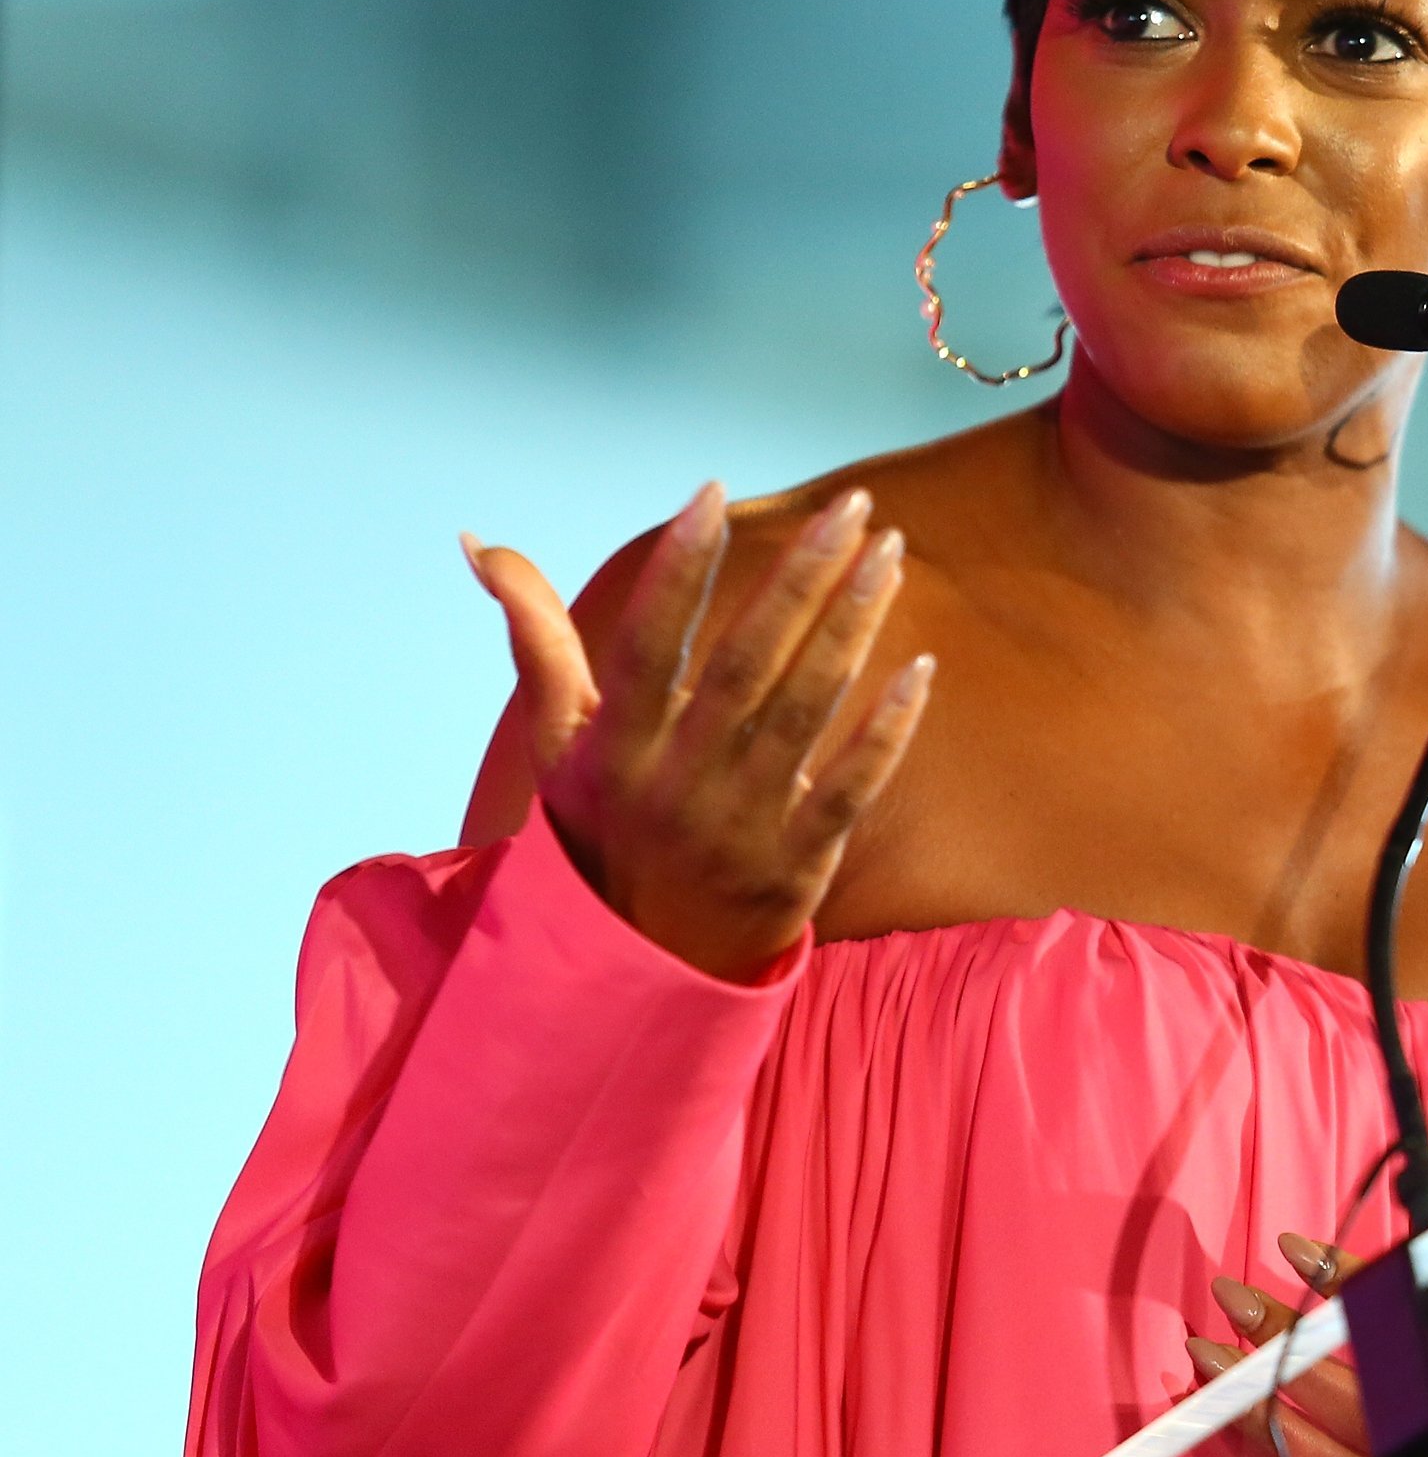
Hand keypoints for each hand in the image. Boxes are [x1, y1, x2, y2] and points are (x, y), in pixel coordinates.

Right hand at [463, 482, 933, 981]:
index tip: (713, 490)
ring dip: (851, 626)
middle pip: (744, 665)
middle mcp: (675, 783)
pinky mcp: (798, 865)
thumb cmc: (602, 829)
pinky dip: (887, 731)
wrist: (639, 967)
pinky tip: (921, 667)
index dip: (677, 570)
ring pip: (805, 711)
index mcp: (615, 748)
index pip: (646, 644)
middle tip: (851, 507)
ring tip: (889, 553)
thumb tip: (478, 539)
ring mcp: (740, 826)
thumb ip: (537, 638)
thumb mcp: (559, 743)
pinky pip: (851, 789)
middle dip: (799, 578)